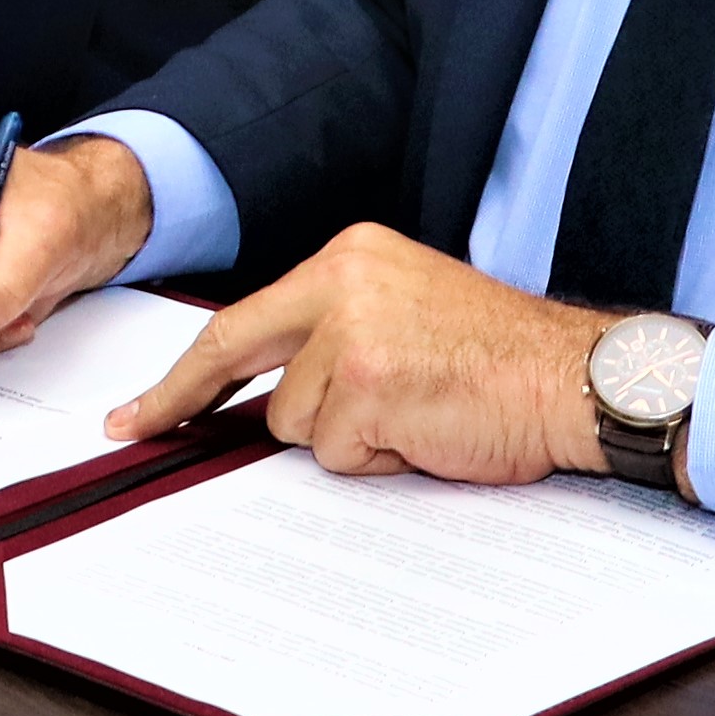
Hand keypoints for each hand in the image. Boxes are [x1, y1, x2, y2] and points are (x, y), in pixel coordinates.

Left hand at [108, 223, 603, 478]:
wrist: (575, 379)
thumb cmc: (502, 358)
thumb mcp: (405, 312)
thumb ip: (334, 332)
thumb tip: (266, 390)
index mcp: (351, 255)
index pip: (242, 317)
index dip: (184, 370)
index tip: (138, 406)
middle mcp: (343, 281)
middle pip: (239, 355)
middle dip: (184, 400)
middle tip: (140, 428)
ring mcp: (352, 333)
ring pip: (294, 421)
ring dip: (349, 437)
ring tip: (414, 415)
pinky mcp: (369, 386)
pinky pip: (339, 453)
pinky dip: (380, 460)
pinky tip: (427, 432)